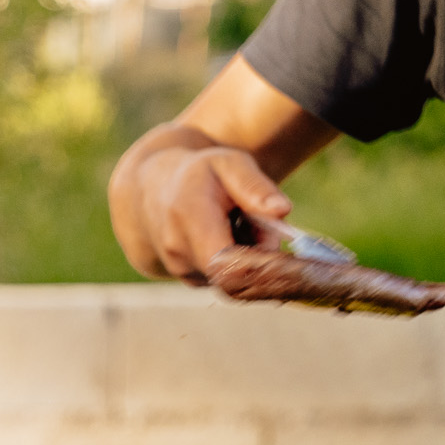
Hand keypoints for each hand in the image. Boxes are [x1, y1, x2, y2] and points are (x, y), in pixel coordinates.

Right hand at [108, 56, 335, 284]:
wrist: (152, 192)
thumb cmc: (200, 175)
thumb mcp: (228, 164)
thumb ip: (255, 187)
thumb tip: (283, 212)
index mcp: (189, 219)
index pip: (228, 263)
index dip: (264, 269)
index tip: (292, 261)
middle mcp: (179, 252)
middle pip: (241, 272)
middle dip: (265, 255)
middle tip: (261, 222)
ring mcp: (182, 270)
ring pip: (238, 278)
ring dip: (254, 257)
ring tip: (241, 223)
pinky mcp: (192, 280)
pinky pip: (230, 280)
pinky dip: (242, 262)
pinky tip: (231, 237)